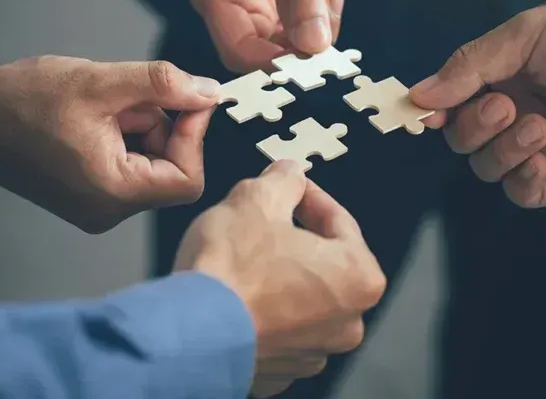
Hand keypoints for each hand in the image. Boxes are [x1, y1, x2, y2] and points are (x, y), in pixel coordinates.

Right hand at [0, 56, 218, 231]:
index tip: (189, 98)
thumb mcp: (102, 82)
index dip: (196, 135)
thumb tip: (209, 92)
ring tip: (104, 105)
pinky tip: (98, 117)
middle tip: (129, 98)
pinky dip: (127, 136)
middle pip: (172, 170)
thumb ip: (164, 85)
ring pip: (152, 163)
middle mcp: (108, 210)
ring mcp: (98, 206)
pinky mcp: (90, 195)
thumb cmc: (25, 101)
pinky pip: (131, 165)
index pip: (188, 178)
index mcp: (113, 193)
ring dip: (142, 126)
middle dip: (162, 126)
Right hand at [174, 160, 385, 397]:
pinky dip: (260, 311)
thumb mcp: (257, 198)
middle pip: (321, 262)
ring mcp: (311, 352)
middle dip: (294, 238)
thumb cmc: (230, 272)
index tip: (291, 187)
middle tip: (264, 218)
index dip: (309, 196)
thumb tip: (290, 174)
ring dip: (277, 276)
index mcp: (358, 277)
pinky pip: (275, 329)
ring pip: (299, 298)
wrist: (187, 332)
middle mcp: (346, 322)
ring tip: (243, 257)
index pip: (338, 221)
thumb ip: (283, 180)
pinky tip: (235, 293)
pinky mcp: (277, 371)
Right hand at [183, 0, 341, 71]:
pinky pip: (287, 22)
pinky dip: (311, 18)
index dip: (275, 63)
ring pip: (276, 40)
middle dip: (297, 48)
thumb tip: (313, 46)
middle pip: (257, 50)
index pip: (238, 49)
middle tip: (332, 30)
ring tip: (332, 0)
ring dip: (309, 33)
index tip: (314, 61)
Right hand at [410, 0, 545, 207]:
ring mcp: (538, 144)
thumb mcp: (527, 34)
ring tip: (540, 127)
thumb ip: (470, 65)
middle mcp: (513, 111)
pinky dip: (521, 181)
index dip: (431, 111)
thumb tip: (418, 96)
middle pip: (462, 138)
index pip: (448, 101)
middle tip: (507, 106)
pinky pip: (523, 193)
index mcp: (499, 75)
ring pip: (487, 167)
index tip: (423, 116)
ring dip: (503, 151)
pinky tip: (540, 161)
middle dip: (475, 127)